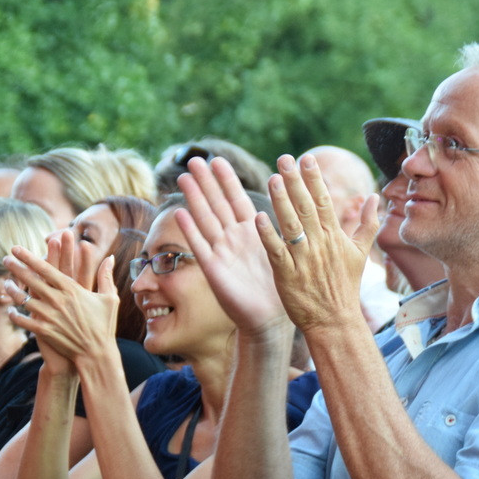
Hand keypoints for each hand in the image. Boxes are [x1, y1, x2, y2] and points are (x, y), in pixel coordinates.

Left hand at [3, 232, 118, 371]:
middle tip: (5, 258)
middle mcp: (58, 301)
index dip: (29, 258)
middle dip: (17, 268)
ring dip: (13, 290)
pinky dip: (15, 315)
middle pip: (32, 280)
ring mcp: (50, 316)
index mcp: (73, 290)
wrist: (97, 354)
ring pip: (25, 299)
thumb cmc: (105, 326)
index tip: (17, 249)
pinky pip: (24, 321)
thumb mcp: (110, 298)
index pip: (46, 269)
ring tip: (5, 282)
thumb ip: (106, 276)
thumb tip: (110, 257)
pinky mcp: (44, 331)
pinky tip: (10, 309)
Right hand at [173, 156, 287, 335]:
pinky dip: (190, 229)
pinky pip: (200, 246)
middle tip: (195, 159)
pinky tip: (179, 212)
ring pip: (206, 219)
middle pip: (217, 204)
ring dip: (195, 198)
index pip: (237, 199)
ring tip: (184, 177)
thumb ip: (285, 228)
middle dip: (207, 182)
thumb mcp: (284, 251)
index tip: (217, 159)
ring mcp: (222, 252)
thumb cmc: (278, 287)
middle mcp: (234, 238)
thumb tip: (298, 203)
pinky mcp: (213, 269)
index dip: (227, 180)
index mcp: (253, 232)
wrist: (269, 319)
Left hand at [257, 153, 378, 332]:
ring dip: (281, 202)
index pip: (324, 201)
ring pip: (291, 226)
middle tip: (284, 158)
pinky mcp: (288, 275)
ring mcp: (304, 260)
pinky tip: (258, 218)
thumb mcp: (360, 253)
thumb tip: (375, 197)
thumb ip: (367, 223)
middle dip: (295, 182)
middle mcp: (320, 244)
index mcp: (335, 236)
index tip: (306, 158)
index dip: (314, 179)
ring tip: (272, 179)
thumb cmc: (345, 287)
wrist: (335, 321)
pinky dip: (268, 235)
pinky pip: (277, 252)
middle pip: (306, 207)